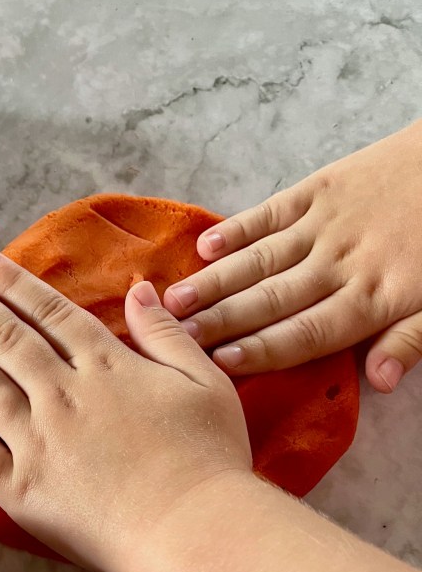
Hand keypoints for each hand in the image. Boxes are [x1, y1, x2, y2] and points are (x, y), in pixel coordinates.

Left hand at [0, 251, 252, 571]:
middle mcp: (61, 394)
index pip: (49, 313)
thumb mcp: (206, 382)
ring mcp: (35, 441)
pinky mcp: (20, 488)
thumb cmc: (210, 459)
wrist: (191, 530)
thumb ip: (166, 335)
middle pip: (6, 339)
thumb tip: (139, 289)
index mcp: (106, 367)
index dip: (13, 284)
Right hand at [163, 119, 421, 392]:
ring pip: (262, 259)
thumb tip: (379, 382)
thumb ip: (410, 340)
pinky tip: (205, 247)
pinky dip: (237, 229)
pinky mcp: (319, 189)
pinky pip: (272, 212)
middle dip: (221, 321)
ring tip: (173, 301)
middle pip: (272, 300)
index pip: (306, 333)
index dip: (261, 350)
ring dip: (216, 281)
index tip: (220, 363)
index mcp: (371, 299)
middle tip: (176, 338)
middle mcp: (340, 265)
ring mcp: (326, 225)